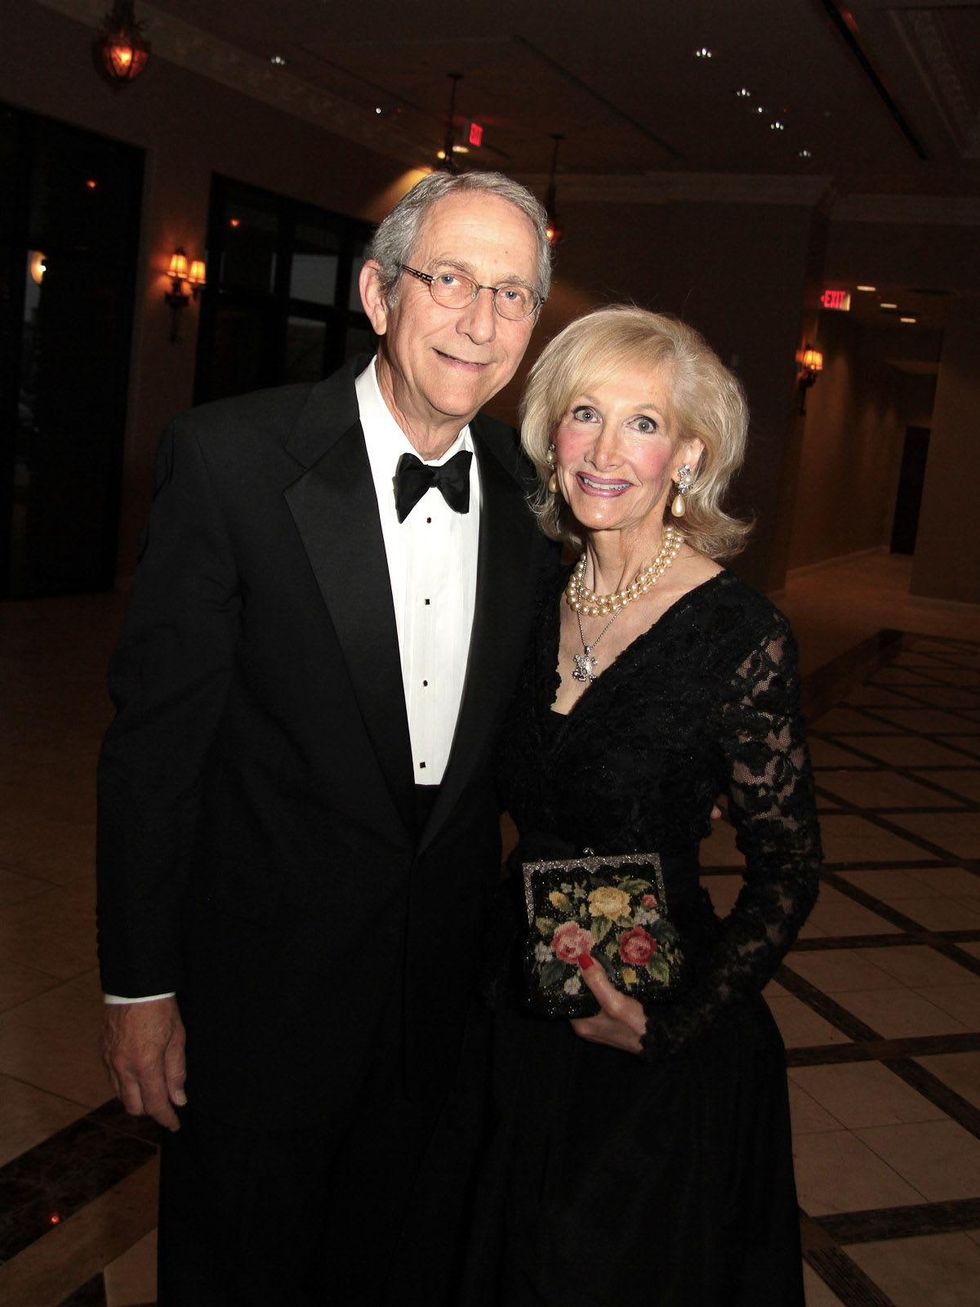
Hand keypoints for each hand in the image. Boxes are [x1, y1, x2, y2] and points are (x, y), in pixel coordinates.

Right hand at [102, 996, 186, 1130]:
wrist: (135, 985)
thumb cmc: (161, 1009)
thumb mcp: (177, 1038)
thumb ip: (176, 1072)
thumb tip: (178, 1099)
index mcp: (145, 1065)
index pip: (156, 1104)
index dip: (166, 1118)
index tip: (175, 1125)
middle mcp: (123, 1068)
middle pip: (134, 1107)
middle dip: (151, 1109)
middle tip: (165, 1101)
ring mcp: (110, 1061)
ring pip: (121, 1095)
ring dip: (136, 1097)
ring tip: (152, 1087)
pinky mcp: (103, 1052)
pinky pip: (112, 1079)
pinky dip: (125, 1083)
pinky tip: (137, 1073)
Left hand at [570, 954, 646, 1055]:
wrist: (657, 1040)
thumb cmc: (634, 1024)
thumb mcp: (614, 1001)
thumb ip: (597, 982)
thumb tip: (582, 959)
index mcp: (581, 1024)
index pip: (566, 998)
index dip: (568, 979)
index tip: (570, 959)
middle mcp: (586, 1026)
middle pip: (578, 998)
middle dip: (581, 979)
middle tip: (582, 955)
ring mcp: (598, 1025)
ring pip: (589, 1000)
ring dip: (592, 984)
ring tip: (592, 961)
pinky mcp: (609, 1023)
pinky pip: (599, 1003)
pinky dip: (601, 990)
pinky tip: (606, 977)